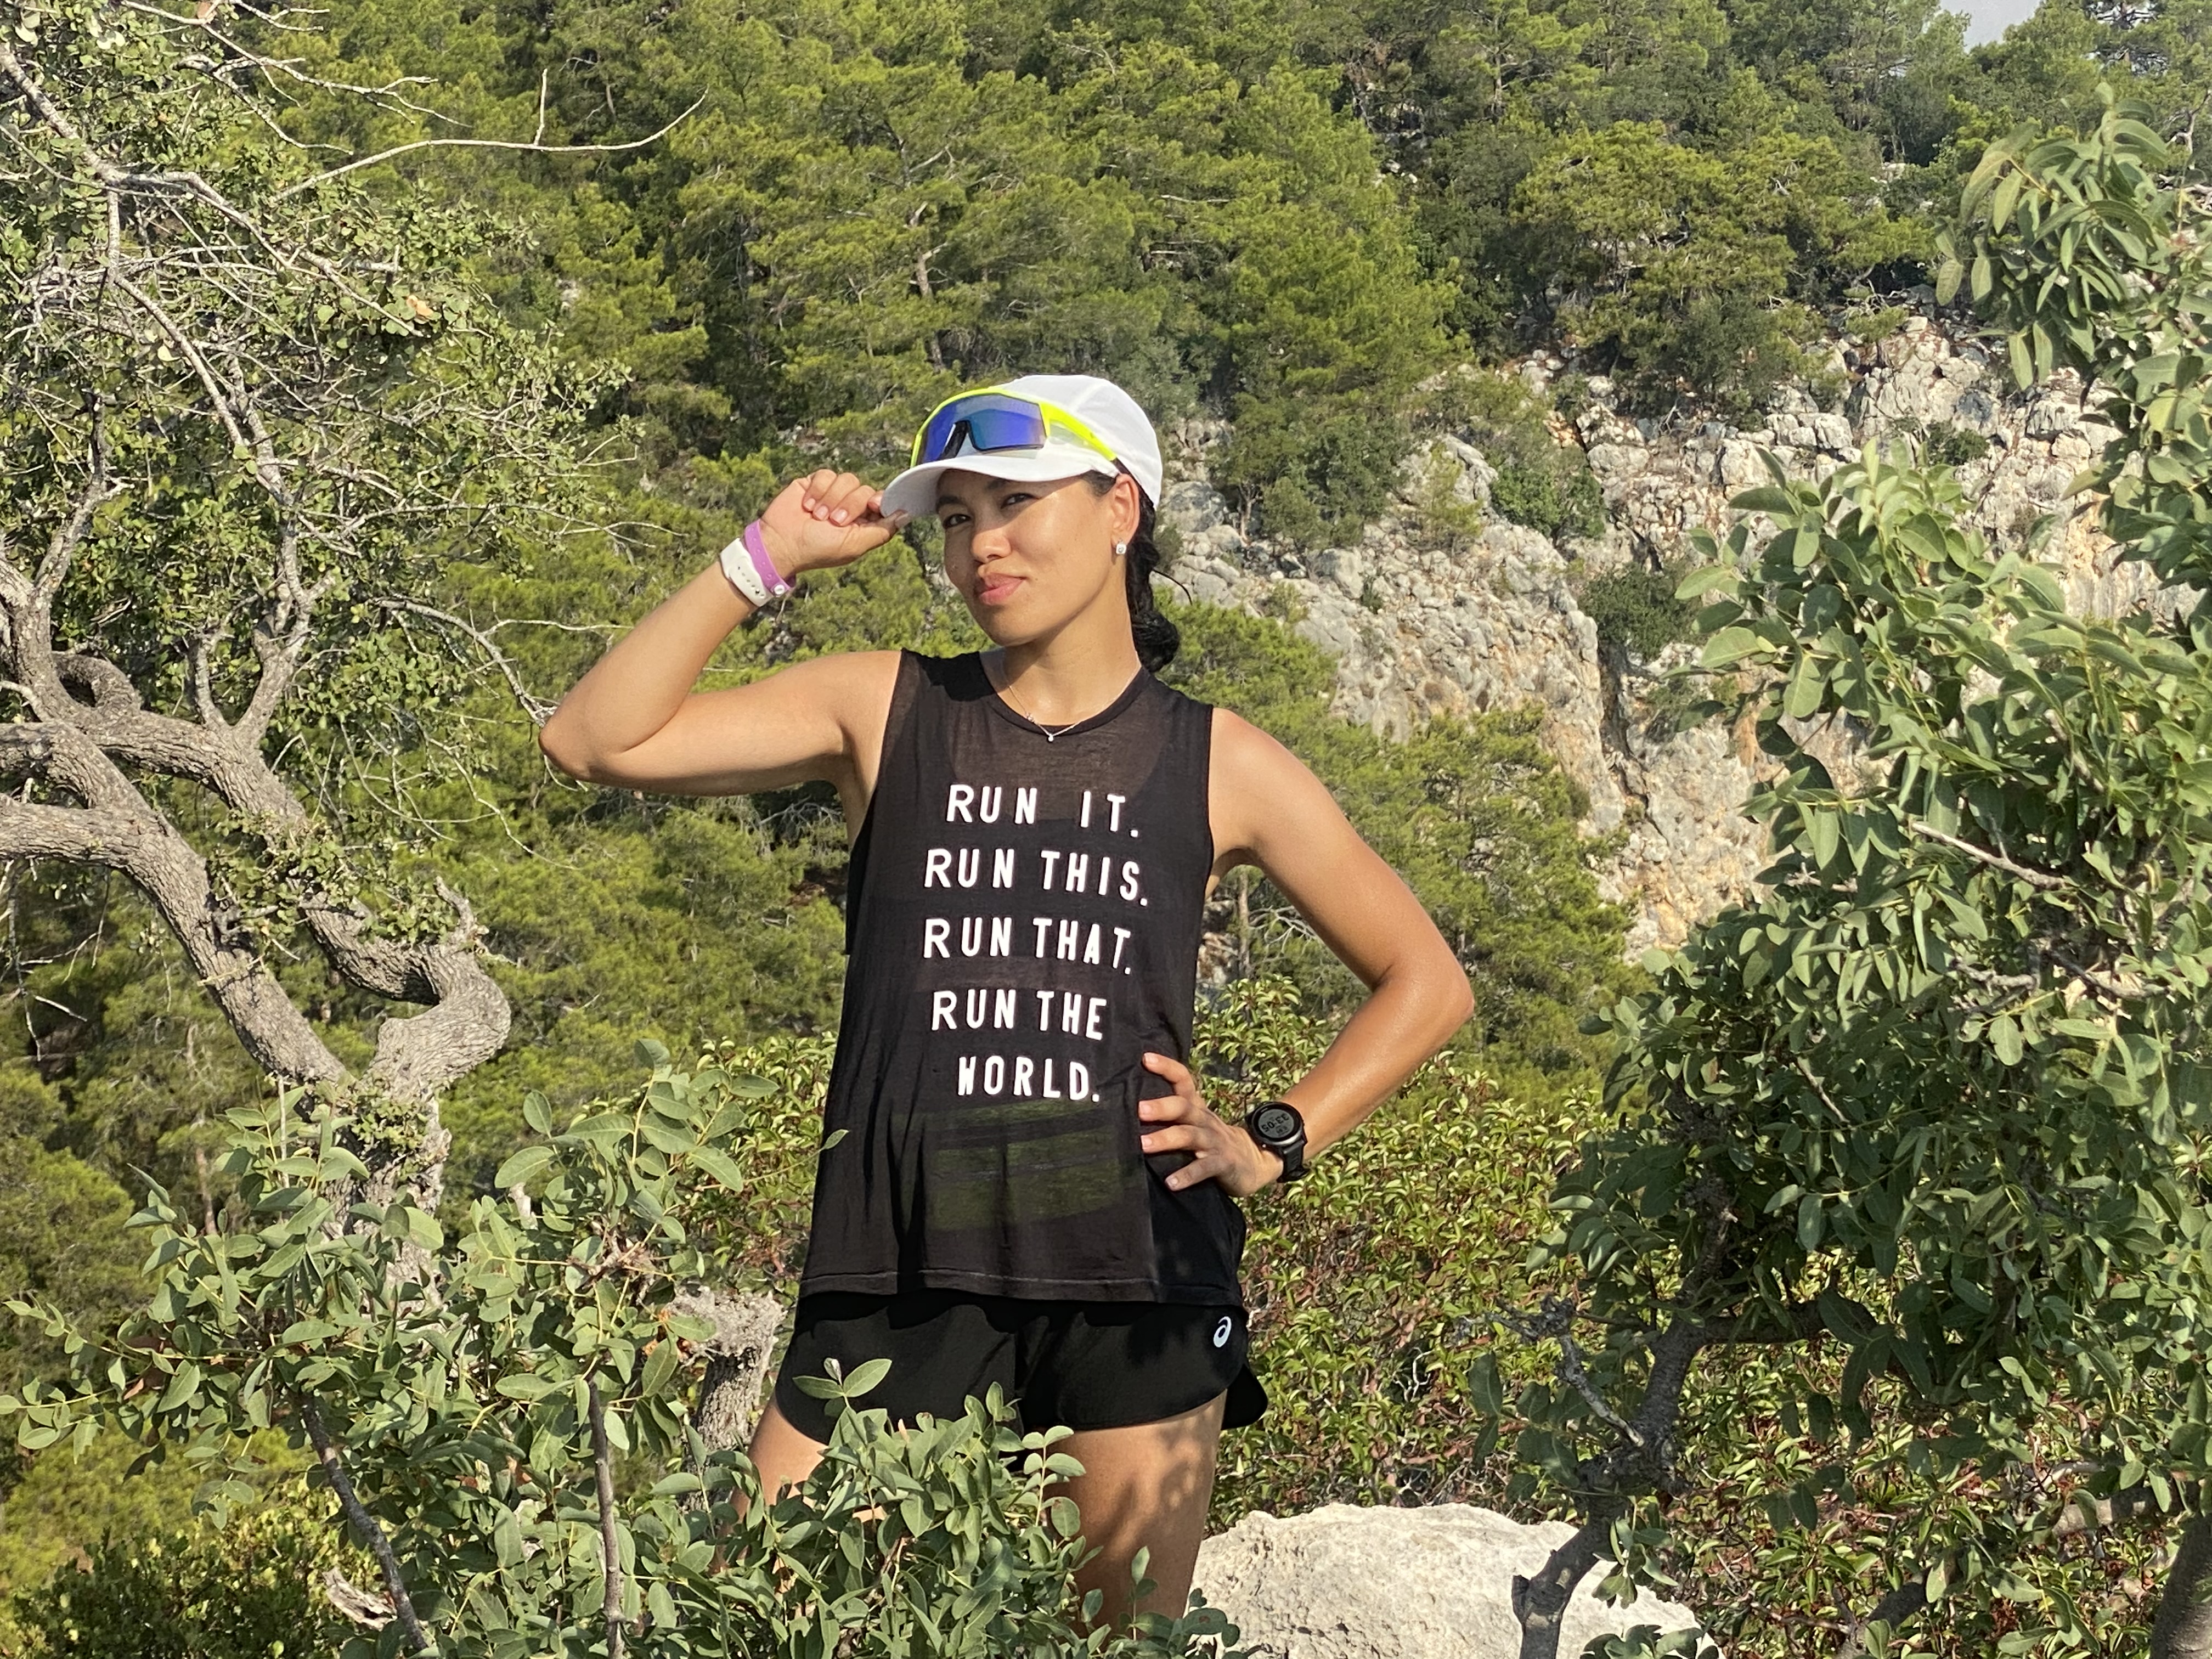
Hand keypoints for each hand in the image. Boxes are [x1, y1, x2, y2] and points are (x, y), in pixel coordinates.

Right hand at [756, 470, 908, 577]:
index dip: (879, 501)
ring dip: (832, 499)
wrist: (781, 542)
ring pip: (847, 479)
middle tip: (834, 521)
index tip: (873, 506)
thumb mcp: (854, 545)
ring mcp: (832, 493)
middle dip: (850, 505)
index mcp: (863, 522)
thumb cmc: (817, 550)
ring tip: (817, 515)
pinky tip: (807, 505)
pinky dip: (817, 490)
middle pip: (865, 489)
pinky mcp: (815, 483)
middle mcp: (850, 506)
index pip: (882, 502)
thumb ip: (881, 531)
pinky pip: (826, 474)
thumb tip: (905, 515)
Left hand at [1137, 1052, 1281, 1197]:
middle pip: (1183, 1107)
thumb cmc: (1213, 1140)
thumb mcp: (1197, 1121)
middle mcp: (1204, 1120)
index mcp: (1197, 1107)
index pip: (1183, 1080)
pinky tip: (1170, 1183)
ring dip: (1165, 1139)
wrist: (1255, 1161)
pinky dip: (1187, 1175)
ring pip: (1189, 1136)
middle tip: (1138, 1110)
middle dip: (1161, 1107)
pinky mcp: (1223, 1163)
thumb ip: (1173, 1113)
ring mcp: (1214, 1141)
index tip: (1145, 1058)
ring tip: (1143, 1145)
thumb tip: (1132, 1105)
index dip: (1167, 1067)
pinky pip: (1203, 1168)